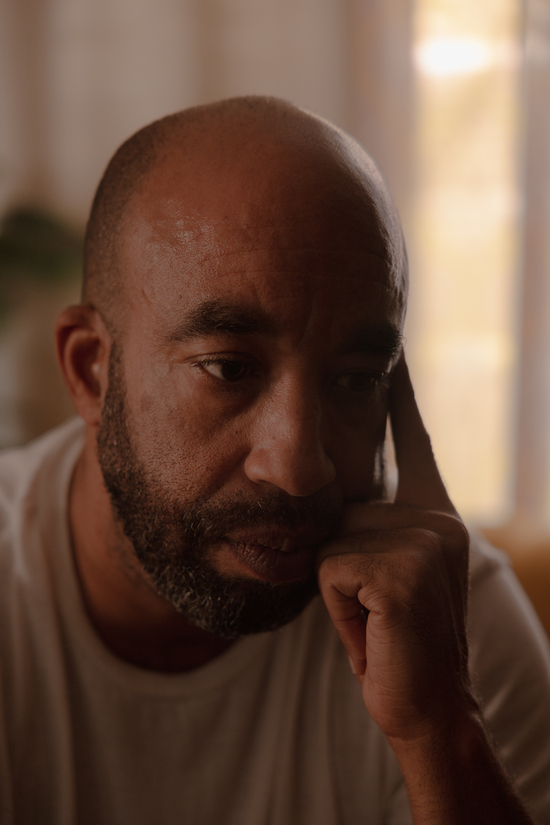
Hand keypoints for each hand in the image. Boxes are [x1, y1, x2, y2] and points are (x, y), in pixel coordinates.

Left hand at [317, 354, 471, 741]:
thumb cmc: (391, 639)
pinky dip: (337, 608)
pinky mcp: (402, 572)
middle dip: (344, 565)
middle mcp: (438, 519)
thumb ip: (367, 527)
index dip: (401, 398)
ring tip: (374, 620)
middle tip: (378, 610)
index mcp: (435, 514)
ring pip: (333, 541)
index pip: (414, 442)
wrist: (423, 706)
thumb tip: (329, 490)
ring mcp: (425, 543)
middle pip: (345, 508)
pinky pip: (331, 570)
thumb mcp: (380, 573)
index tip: (391, 356)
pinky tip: (372, 630)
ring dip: (339, 590)